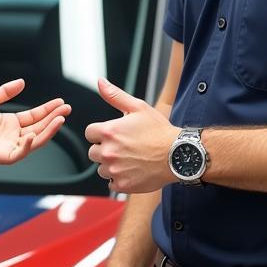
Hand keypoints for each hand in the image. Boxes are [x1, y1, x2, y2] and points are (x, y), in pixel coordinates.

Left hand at [0, 79, 70, 165]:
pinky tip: (33, 134)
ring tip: (59, 120)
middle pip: (39, 127)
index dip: (48, 109)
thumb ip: (5, 91)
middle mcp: (14, 135)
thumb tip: (22, 82)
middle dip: (54, 118)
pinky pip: (21, 152)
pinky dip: (29, 145)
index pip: (35, 116)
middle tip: (66, 109)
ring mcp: (11, 146)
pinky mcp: (5, 157)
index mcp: (11, 123)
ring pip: (36, 140)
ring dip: (48, 131)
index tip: (60, 102)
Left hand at [85, 78, 176, 192]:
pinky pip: (111, 183)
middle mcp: (108, 152)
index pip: (89, 133)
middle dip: (104, 149)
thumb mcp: (138, 107)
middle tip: (124, 147)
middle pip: (93, 152)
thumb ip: (115, 95)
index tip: (114, 135)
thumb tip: (100, 81)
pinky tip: (133, 170)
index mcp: (109, 132)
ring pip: (101, 169)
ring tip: (130, 159)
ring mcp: (115, 170)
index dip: (100, 133)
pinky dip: (119, 178)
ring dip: (111, 165)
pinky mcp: (123, 185)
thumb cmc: (159, 130)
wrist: (178, 155)